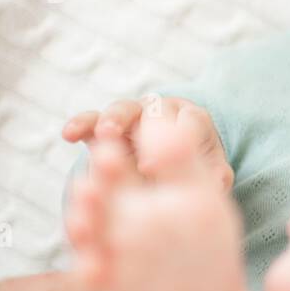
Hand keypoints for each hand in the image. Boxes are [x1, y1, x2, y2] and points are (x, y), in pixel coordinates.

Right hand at [62, 96, 232, 192]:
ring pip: (120, 111)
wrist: (171, 173)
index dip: (179, 135)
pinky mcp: (105, 131)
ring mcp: (132, 119)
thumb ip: (216, 174)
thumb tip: (220, 181)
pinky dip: (81, 124)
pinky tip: (69, 134)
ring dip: (109, 119)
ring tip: (102, 133)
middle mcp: (161, 113)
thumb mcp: (211, 173)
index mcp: (192, 120)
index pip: (190, 120)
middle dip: (140, 120)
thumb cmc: (195, 169)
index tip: (162, 164)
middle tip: (125, 135)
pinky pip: (92, 123)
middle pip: (151, 109)